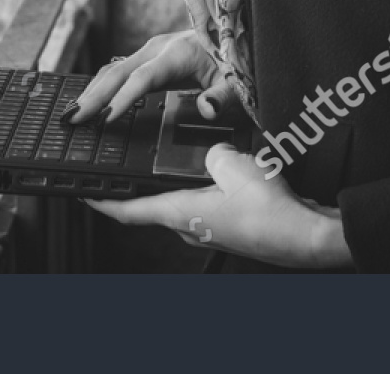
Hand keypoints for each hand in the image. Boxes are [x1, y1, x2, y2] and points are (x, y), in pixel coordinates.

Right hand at [65, 29, 238, 124]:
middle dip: (94, 96)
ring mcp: (151, 50)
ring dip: (93, 90)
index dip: (122, 98)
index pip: (142, 78)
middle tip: (73, 119)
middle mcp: (158, 48)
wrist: (234, 35)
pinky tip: (92, 99)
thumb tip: (207, 109)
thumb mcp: (235, 81)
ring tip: (74, 113)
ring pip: (114, 70)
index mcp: (177, 53)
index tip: (106, 118)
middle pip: (118, 72)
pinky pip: (120, 70)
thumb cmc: (233, 60)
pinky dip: (102, 85)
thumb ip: (223, 97)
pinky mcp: (149, 56)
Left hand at [81, 142, 354, 269]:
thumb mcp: (231, 164)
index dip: (101, 200)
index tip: (82, 191)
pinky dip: (201, 188)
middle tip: (126, 167)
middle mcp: (190, 227)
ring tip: (173, 162)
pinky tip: (217, 174)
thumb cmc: (269, 211)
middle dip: (138, 187)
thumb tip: (211, 155)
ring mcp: (210, 230)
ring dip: (173, 186)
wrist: (306, 237)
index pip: (127, 210)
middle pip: (151, 206)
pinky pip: (206, 204)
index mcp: (180, 214)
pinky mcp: (229, 227)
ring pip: (181, 203)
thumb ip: (209, 152)